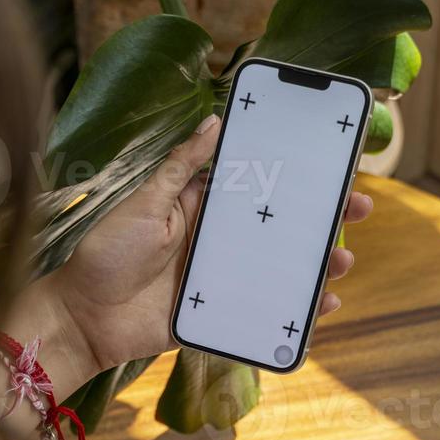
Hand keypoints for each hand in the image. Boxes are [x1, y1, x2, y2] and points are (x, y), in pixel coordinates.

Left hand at [48, 113, 372, 375]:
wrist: (83, 318)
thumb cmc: (107, 254)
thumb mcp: (144, 203)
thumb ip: (181, 168)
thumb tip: (214, 121)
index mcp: (201, 210)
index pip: (258, 188)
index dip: (295, 180)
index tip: (333, 171)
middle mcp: (216, 243)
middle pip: (277, 230)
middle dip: (318, 222)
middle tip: (356, 213)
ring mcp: (219, 281)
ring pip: (277, 271)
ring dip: (312, 266)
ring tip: (340, 262)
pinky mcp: (216, 316)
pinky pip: (260, 312)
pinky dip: (289, 312)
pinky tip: (316, 309)